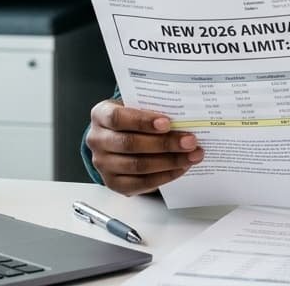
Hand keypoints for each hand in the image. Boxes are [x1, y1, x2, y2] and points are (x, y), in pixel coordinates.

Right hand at [86, 99, 203, 195]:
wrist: (118, 137)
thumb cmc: (130, 119)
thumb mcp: (135, 106)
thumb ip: (152, 109)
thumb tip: (182, 118)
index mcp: (100, 115)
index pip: (118, 118)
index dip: (143, 121)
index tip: (168, 123)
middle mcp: (97, 140)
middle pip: (130, 144)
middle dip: (164, 144)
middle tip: (189, 141)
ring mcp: (103, 164)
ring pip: (137, 165)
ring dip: (169, 161)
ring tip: (191, 156)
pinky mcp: (113, 183)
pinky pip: (141, 183)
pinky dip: (164, 176)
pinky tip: (180, 168)